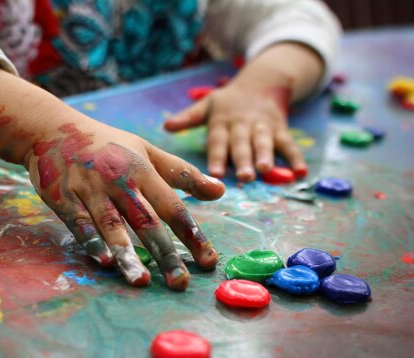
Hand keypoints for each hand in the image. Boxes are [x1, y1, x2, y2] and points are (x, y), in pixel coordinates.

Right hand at [22, 119, 224, 290]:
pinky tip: (103, 261)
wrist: (52, 128)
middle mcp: (119, 180)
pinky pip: (80, 223)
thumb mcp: (147, 151)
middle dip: (165, 253)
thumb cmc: (107, 144)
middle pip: (146, 221)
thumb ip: (182, 173)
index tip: (208, 262)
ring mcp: (91, 189)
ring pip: (112, 225)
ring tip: (141, 281)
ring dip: (127, 254)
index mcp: (143, 170)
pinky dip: (91, 242)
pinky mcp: (65, 197)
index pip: (173, 207)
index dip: (192, 234)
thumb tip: (221, 190)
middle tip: (180, 283)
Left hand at [164, 83, 306, 180]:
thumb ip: (188, 118)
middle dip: (242, 160)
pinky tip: (301, 172)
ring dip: (266, 156)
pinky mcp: (280, 129)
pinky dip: (296, 157)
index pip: (218, 141)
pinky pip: (289, 143)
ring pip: (264, 143)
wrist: (263, 81)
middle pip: (242, 144)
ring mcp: (263, 127)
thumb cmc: (229, 101)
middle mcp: (242, 125)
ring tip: (266, 171)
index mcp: (222, 122)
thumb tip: (165, 126)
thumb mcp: (207, 104)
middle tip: (243, 177)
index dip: (216, 156)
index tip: (213, 172)